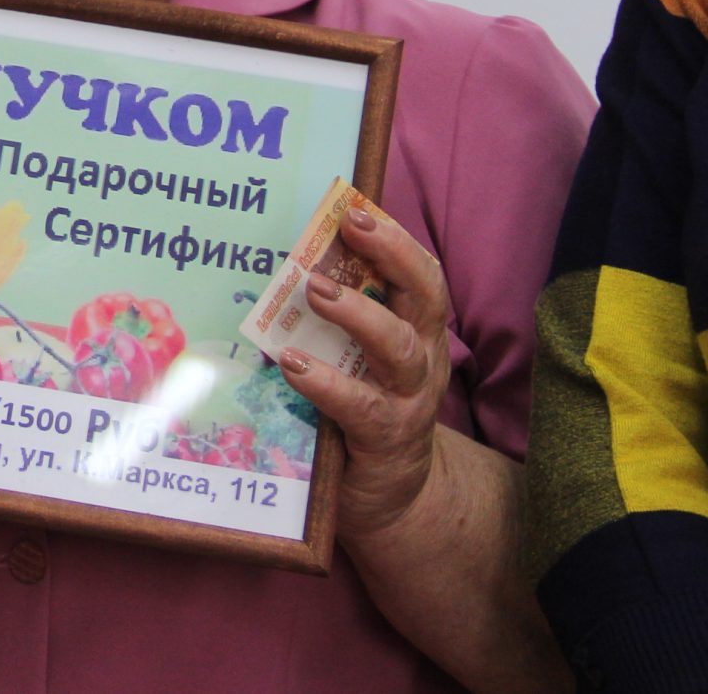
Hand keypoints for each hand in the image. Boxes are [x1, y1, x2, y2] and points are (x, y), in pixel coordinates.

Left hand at [280, 201, 448, 541]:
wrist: (391, 498)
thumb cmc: (362, 411)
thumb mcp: (355, 359)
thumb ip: (334, 321)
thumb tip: (282, 266)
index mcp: (417, 333)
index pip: (421, 276)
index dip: (395, 240)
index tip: (357, 208)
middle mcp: (422, 360)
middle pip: (426, 297)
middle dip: (392, 254)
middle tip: (352, 225)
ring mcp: (409, 401)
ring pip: (399, 348)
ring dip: (359, 314)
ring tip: (316, 291)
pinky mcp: (385, 439)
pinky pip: (360, 406)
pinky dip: (327, 382)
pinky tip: (294, 365)